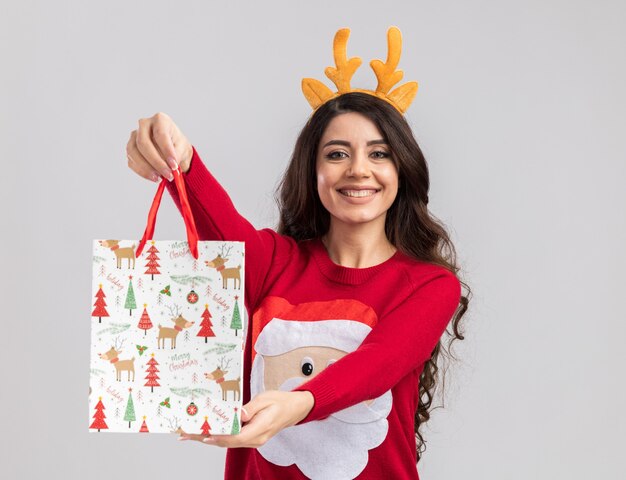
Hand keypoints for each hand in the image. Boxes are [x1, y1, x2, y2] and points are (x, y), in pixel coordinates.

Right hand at [126, 112, 193, 182]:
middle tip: (168, 175)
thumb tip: (171, 167)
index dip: (166, 151)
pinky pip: (131, 161)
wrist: (173, 149)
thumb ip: (177, 155)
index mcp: (160, 119)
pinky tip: (154, 177)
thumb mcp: (183, 148)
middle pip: (143, 143)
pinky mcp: (130, 149)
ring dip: (147, 169)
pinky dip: (142, 172)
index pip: (160, 134)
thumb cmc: (178, 145)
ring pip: (134, 153)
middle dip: (156, 162)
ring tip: (161, 178)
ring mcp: (134, 136)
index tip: (174, 165)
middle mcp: (144, 124)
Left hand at [177, 390, 313, 447]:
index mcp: (261, 429)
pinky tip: (208, 431)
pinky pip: (232, 438)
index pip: (237, 437)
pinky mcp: (251, 437)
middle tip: (186, 434)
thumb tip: (239, 414)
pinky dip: (218, 435)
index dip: (219, 437)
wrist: (295, 408)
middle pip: (228, 442)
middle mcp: (256, 439)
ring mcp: (254, 440)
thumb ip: (251, 407)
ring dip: (209, 438)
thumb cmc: (281, 401)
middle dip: (205, 438)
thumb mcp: (266, 398)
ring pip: (228, 442)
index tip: (203, 434)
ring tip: (191, 433)